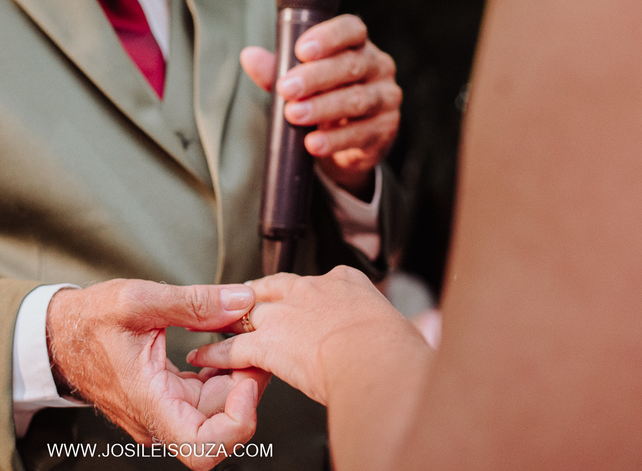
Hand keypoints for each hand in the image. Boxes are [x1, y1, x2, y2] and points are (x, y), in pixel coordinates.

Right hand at [46, 279, 269, 469]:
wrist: (59, 332)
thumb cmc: (88, 320)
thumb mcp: (138, 299)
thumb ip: (193, 302)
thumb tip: (242, 301)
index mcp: (148, 403)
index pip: (204, 449)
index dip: (238, 421)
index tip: (245, 378)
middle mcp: (157, 419)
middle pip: (220, 424)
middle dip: (245, 384)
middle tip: (251, 341)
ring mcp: (163, 413)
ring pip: (217, 410)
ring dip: (235, 376)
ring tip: (236, 335)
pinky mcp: (167, 400)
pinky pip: (205, 397)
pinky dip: (220, 372)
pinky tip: (219, 343)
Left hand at [188, 267, 428, 405]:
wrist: (376, 359)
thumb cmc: (399, 351)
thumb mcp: (413, 330)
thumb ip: (418, 326)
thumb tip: (436, 327)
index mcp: (345, 282)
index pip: (317, 282)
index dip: (303, 294)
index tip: (300, 302)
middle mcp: (310, 290)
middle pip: (271, 288)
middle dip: (253, 298)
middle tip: (238, 306)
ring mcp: (285, 314)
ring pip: (245, 315)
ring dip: (225, 324)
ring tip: (209, 329)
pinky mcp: (266, 343)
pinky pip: (233, 347)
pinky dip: (216, 354)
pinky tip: (205, 357)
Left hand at [241, 14, 400, 194]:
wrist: (347, 142)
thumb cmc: (324, 97)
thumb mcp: (299, 82)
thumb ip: (277, 69)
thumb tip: (249, 56)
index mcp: (357, 46)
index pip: (351, 29)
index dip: (328, 37)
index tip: (301, 50)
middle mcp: (378, 67)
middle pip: (351, 65)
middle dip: (315, 77)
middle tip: (286, 88)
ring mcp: (386, 98)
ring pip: (357, 100)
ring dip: (323, 108)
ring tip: (294, 115)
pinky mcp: (386, 130)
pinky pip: (362, 134)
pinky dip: (335, 139)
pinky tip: (313, 143)